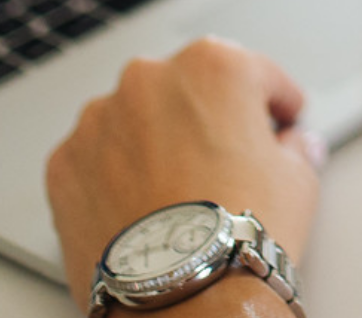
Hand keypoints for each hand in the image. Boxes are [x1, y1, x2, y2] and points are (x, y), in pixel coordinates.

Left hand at [45, 37, 323, 312]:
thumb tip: (292, 146)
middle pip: (187, 91)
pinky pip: (94, 159)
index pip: (256, 74)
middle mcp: (148, 80)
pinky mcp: (63, 164)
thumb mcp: (298, 181)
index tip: (278, 119)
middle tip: (226, 163)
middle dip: (206, 120)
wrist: (181, 297)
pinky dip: (113, 176)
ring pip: (134, 121)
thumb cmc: (239, 234)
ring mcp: (98, 121)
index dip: (275, 103)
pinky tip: (140, 209)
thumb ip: (295, 147)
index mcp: (212, 67)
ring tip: (177, 193)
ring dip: (154, 144)